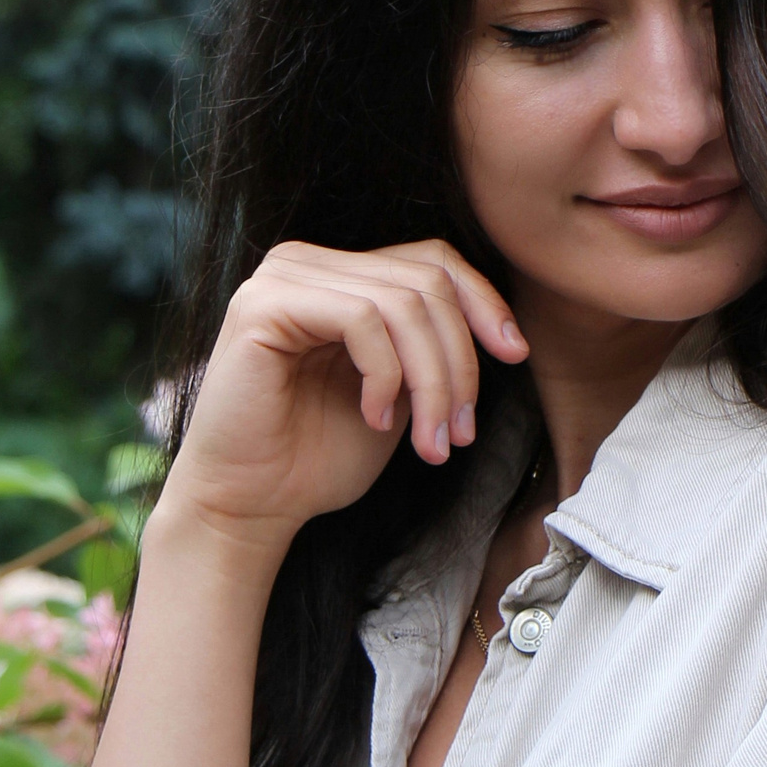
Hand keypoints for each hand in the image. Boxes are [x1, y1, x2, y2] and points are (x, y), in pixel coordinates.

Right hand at [158, 240, 528, 559]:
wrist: (250, 506)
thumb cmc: (319, 456)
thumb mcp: (401, 392)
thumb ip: (431, 348)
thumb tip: (503, 329)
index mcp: (339, 275)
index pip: (432, 260)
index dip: (482, 302)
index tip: (516, 355)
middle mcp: (306, 262)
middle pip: (425, 281)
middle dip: (459, 361)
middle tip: (460, 432)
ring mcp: (281, 277)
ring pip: (402, 303)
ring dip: (432, 381)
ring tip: (431, 442)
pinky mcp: (262, 305)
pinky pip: (359, 318)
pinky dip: (385, 375)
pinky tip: (375, 419)